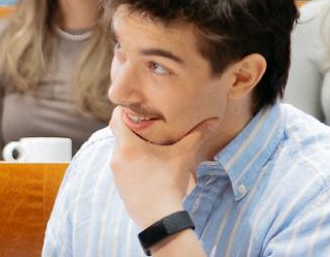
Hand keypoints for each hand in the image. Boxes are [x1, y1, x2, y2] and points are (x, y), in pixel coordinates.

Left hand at [108, 110, 219, 228]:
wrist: (160, 218)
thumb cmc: (169, 184)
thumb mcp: (183, 156)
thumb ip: (196, 135)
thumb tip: (214, 120)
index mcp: (127, 145)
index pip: (116, 117)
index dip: (127, 111)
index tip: (141, 111)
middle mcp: (116, 156)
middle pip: (119, 134)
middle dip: (133, 129)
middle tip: (150, 127)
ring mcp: (115, 172)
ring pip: (121, 151)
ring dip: (133, 147)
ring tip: (151, 147)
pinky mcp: (119, 185)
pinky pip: (122, 167)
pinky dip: (132, 163)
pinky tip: (148, 167)